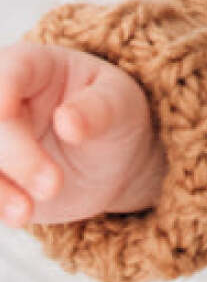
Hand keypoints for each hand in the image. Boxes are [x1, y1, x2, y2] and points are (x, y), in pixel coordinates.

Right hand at [0, 43, 164, 227]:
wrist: (110, 159)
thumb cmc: (114, 116)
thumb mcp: (120, 105)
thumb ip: (98, 109)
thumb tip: (67, 122)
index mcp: (32, 65)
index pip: (8, 71)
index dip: (1, 91)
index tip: (8, 111)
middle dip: (12, 155)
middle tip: (52, 185)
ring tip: (24, 213)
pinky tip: (17, 216)